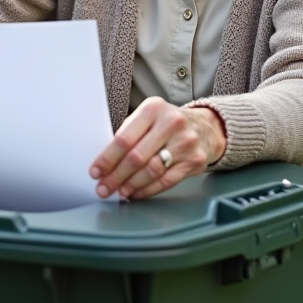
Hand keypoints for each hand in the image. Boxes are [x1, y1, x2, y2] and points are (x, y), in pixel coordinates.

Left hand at [89, 97, 226, 200]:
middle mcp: (171, 123)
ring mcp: (185, 142)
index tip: (95, 172)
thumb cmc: (168, 123)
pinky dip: (147, 190)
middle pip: (136, 157)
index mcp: (153, 109)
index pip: (124, 138)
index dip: (107, 158)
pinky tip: (136, 193)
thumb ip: (129, 134)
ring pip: (151, 171)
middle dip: (116, 176)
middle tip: (103, 187)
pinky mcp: (194, 160)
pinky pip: (166, 181)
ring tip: (119, 191)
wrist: (206, 127)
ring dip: (131, 185)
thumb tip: (105, 162)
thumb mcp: (149, 117)